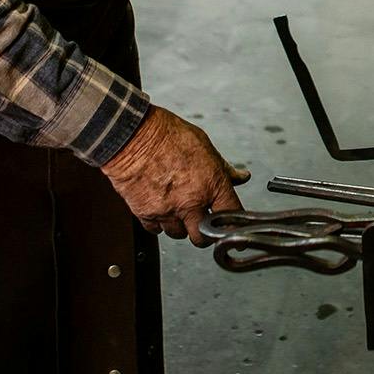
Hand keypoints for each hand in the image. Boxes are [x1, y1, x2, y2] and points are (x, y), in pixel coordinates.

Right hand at [101, 106, 249, 245]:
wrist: (132, 136)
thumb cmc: (167, 135)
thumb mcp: (204, 146)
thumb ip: (224, 168)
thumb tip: (241, 177)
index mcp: (211, 184)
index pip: (232, 214)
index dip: (232, 223)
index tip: (230, 226)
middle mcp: (191, 201)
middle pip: (202, 238)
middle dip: (203, 234)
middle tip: (201, 224)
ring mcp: (168, 210)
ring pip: (178, 234)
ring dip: (179, 225)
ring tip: (176, 207)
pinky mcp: (146, 214)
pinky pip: (156, 229)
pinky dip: (158, 222)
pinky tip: (160, 206)